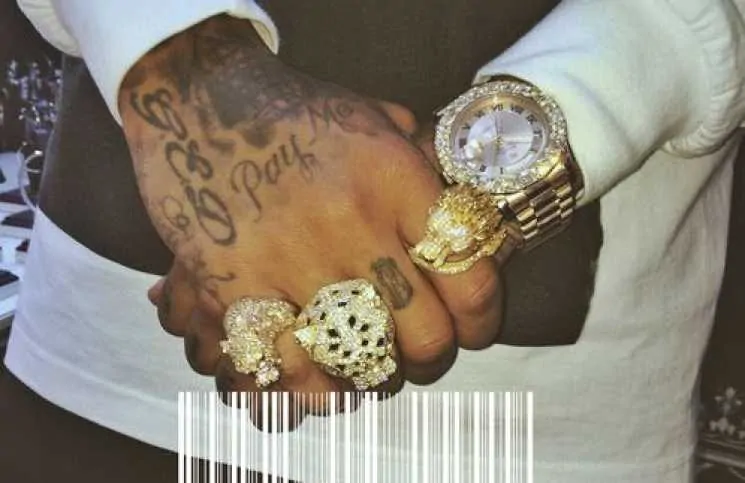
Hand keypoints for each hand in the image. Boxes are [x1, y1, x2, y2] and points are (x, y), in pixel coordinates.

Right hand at [124, 15, 502, 424]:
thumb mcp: (374, 117)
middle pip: (423, 333)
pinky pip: (280, 367)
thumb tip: (458, 202)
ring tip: (365, 374)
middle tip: (416, 356)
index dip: (481, 321)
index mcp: (397, 179)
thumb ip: (421, 163)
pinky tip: (311, 388)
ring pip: (358, 362)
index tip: (471, 330)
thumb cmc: (293, 111)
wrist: (196, 97)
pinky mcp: (232, 283)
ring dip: (369, 381)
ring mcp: (293, 257)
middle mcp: (354, 221)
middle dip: (428, 359)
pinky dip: (302, 392)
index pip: (471, 278)